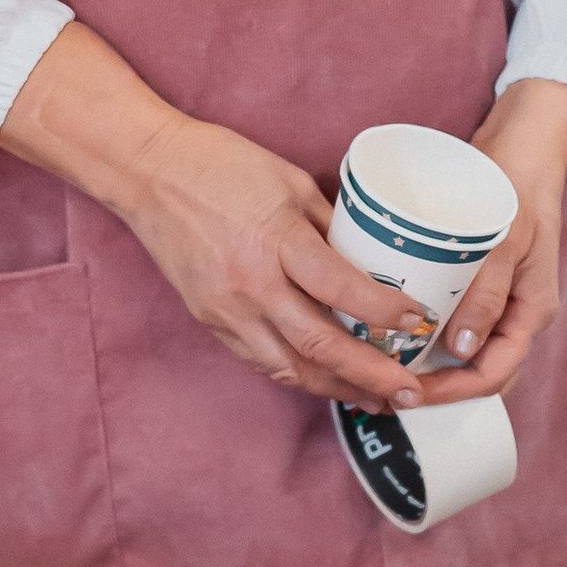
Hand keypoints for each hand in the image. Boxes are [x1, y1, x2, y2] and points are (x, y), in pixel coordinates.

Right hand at [0, 24, 434, 405]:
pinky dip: (300, 376)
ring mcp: (227, 310)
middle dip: (372, 375)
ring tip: (378, 400)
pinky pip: (263, 361)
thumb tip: (376, 261)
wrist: (149, 173)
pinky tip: (328, 382)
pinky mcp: (211, 321)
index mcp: (276, 242)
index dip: (385, 313)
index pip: (341, 291)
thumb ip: (332, 226)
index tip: (418, 321)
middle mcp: (251, 285)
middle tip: (410, 393)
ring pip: (290, 368)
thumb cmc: (222, 165)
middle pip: (320, 347)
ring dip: (339, 389)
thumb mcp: (291, 182)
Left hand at [396, 77, 566, 408]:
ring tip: (383, 368)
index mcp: (532, 310)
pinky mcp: (483, 282)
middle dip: (437, 389)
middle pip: (479, 373)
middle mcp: (518, 313)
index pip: (494, 374)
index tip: (408, 394)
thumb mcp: (505, 237)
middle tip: (385, 389)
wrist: (526, 141)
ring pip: (467, 353)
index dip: (452, 393)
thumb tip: (465, 348)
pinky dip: (430, 336)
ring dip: (431, 367)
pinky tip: (394, 334)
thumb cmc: (517, 182)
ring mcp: (501, 299)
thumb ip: (487, 291)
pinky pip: (458, 322)